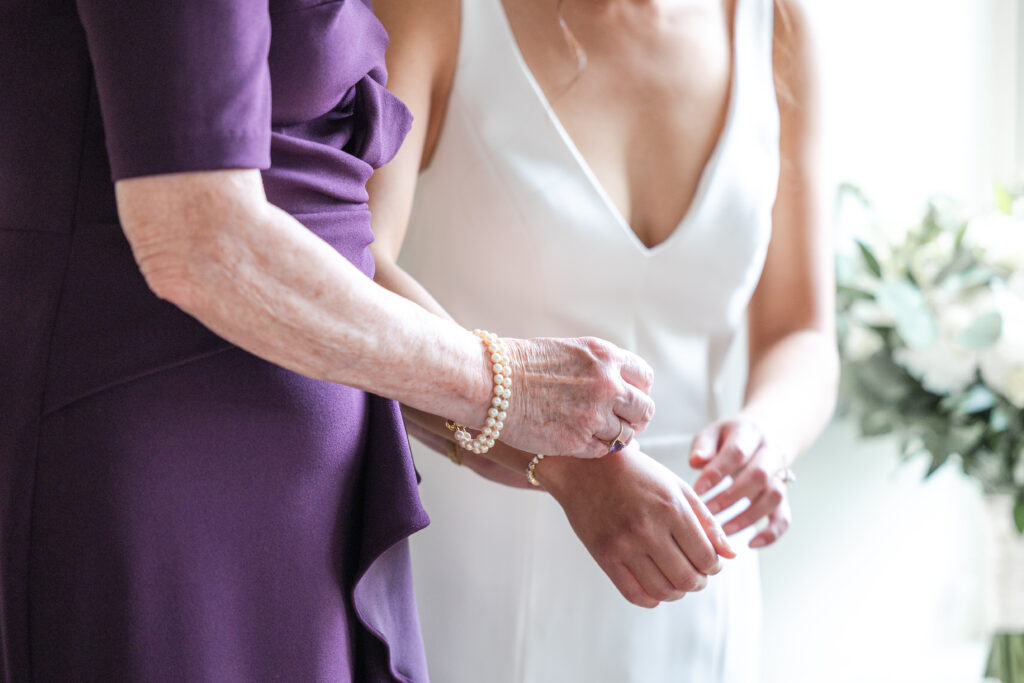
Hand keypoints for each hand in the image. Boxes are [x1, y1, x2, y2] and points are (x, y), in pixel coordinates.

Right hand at [499, 337, 654, 458]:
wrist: (489, 382)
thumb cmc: (520, 364)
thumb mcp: (569, 352)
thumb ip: (598, 367)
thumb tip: (619, 387)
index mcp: (605, 357)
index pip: (644, 378)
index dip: (637, 391)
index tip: (626, 399)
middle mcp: (607, 384)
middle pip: (644, 410)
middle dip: (634, 419)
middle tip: (620, 424)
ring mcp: (594, 414)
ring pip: (626, 436)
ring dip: (615, 437)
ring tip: (595, 434)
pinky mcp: (578, 441)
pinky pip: (602, 451)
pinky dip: (594, 448)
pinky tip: (578, 441)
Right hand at [539, 444, 734, 607]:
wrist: (585, 467)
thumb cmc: (637, 474)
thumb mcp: (676, 488)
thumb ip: (706, 520)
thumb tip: (730, 555)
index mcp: (671, 507)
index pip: (706, 557)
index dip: (714, 566)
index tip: (710, 563)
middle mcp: (648, 527)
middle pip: (687, 578)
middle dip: (699, 582)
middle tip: (696, 575)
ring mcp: (624, 543)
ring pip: (663, 590)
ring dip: (677, 592)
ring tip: (677, 582)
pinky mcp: (604, 555)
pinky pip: (633, 594)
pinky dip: (651, 599)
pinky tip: (656, 589)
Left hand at [689, 417, 791, 548]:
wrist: (767, 434)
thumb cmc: (731, 437)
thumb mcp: (714, 432)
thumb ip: (704, 445)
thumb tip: (696, 462)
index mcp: (750, 434)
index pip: (736, 452)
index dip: (717, 472)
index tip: (697, 489)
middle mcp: (770, 454)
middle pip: (759, 475)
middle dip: (731, 497)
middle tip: (707, 511)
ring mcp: (779, 476)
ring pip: (773, 497)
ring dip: (748, 517)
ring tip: (722, 530)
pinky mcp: (783, 496)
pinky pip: (784, 517)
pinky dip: (772, 533)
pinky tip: (751, 544)